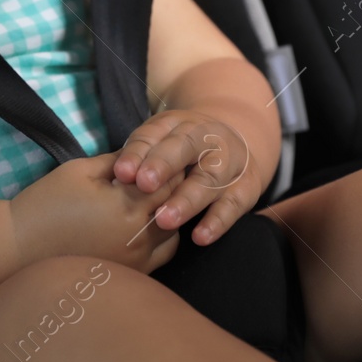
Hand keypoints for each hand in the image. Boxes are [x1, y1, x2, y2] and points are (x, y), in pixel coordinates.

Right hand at [9, 151, 182, 273]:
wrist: (21, 247)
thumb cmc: (48, 203)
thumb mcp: (81, 170)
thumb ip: (118, 160)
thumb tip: (146, 153)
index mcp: (126, 205)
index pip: (167, 179)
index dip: (169, 164)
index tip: (167, 154)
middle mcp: (137, 236)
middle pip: (174, 206)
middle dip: (173, 188)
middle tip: (166, 173)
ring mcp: (136, 260)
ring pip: (173, 233)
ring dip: (169, 215)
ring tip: (154, 201)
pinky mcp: (130, 274)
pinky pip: (161, 255)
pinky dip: (161, 239)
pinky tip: (145, 225)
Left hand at [112, 110, 261, 246]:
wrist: (230, 143)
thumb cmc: (181, 151)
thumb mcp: (160, 143)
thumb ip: (140, 157)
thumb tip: (114, 180)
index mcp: (177, 124)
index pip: (155, 135)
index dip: (138, 153)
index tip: (121, 173)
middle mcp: (205, 137)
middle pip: (184, 147)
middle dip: (163, 165)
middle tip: (144, 185)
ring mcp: (229, 161)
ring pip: (209, 178)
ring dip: (187, 200)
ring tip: (165, 219)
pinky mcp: (247, 186)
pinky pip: (234, 205)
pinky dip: (217, 221)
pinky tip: (199, 237)